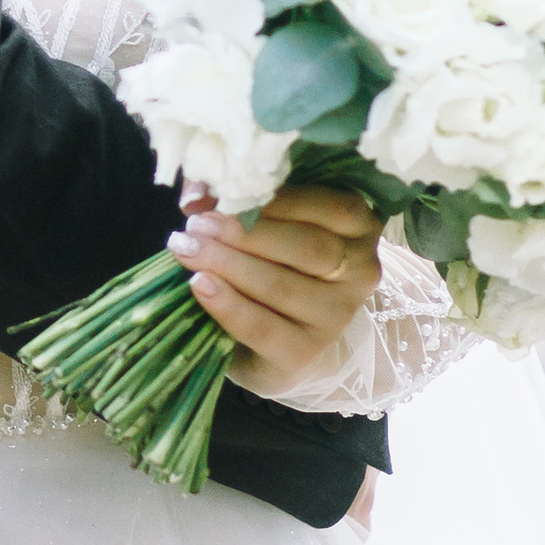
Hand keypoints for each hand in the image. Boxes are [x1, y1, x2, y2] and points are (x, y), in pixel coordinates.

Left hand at [171, 181, 382, 400]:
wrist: (276, 338)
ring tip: (185, 249)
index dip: (274, 198)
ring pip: (282, 286)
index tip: (219, 194)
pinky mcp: (306, 353)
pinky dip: (228, 305)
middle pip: (307, 247)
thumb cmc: (272, 262)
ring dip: (228, 265)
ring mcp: (336, 317)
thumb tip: (195, 191)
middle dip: (245, 233)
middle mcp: (359, 272)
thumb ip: (235, 198)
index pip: (329, 206)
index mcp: (357, 226)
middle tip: (196, 224)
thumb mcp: (263, 222)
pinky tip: (200, 285)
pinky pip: (264, 328)